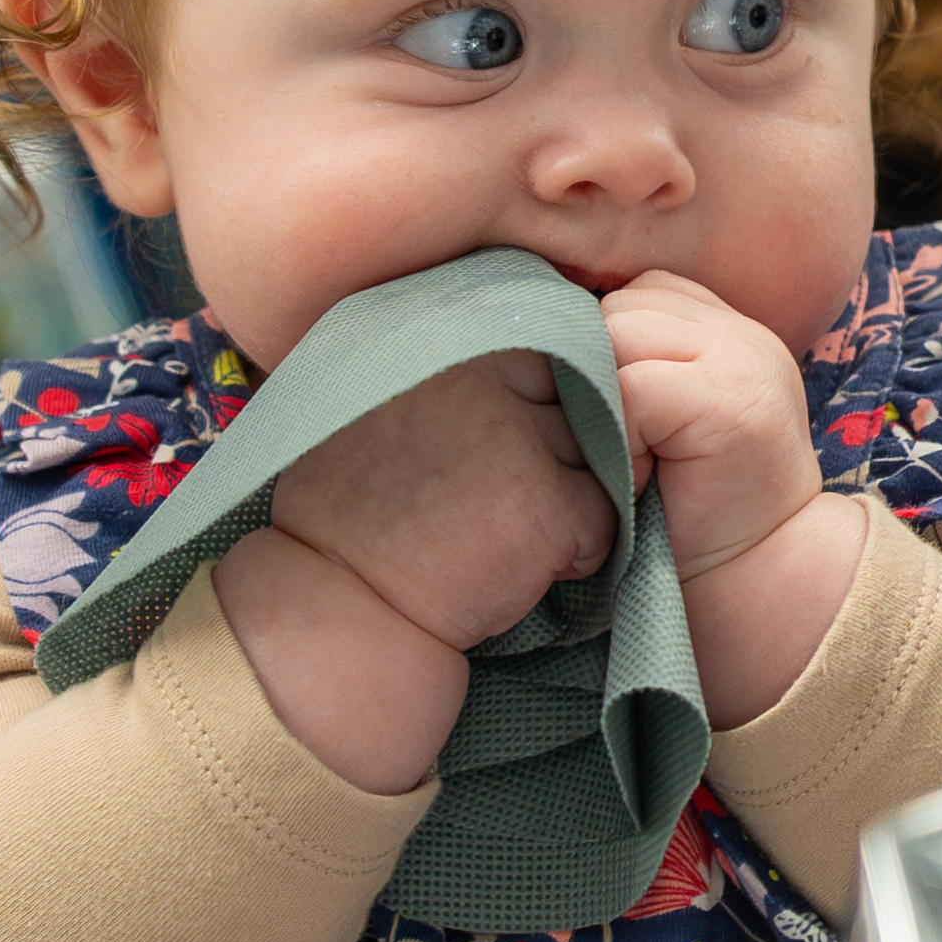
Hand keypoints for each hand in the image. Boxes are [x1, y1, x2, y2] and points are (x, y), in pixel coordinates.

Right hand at [213, 348, 616, 795]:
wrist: (336, 603)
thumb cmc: (352, 513)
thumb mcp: (380, 402)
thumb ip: (452, 370)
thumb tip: (539, 360)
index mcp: (439, 339)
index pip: (542, 351)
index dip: (535, 407)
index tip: (500, 453)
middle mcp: (480, 372)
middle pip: (580, 396)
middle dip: (563, 448)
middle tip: (505, 499)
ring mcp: (515, 435)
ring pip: (601, 454)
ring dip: (570, 498)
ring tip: (504, 533)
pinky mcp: (543, 500)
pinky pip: (605, 515)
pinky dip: (576, 550)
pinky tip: (516, 566)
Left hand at [604, 270, 856, 729]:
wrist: (758, 584)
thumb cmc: (693, 514)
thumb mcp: (665, 423)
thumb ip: (639, 367)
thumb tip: (551, 331)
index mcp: (727, 331)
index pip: (638, 294)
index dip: (607, 347)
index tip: (615, 418)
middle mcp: (742, 333)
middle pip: (622, 305)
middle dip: (599, 367)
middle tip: (614, 444)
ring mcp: (744, 359)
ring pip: (621, 332)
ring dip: (606, 397)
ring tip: (628, 459)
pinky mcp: (731, 400)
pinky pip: (631, 385)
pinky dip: (620, 435)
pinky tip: (638, 478)